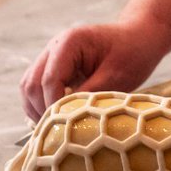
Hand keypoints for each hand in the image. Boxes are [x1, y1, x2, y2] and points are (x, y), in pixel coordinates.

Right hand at [20, 22, 165, 120]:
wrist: (141, 37)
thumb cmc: (133, 52)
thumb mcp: (115, 76)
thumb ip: (88, 96)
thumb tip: (65, 120)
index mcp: (69, 42)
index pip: (49, 80)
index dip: (53, 106)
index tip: (64, 127)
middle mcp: (54, 48)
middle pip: (32, 85)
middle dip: (41, 110)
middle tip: (57, 133)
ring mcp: (51, 57)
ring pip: (30, 88)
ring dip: (38, 110)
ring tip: (55, 130)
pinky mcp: (55, 68)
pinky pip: (38, 90)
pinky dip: (42, 106)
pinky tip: (56, 121)